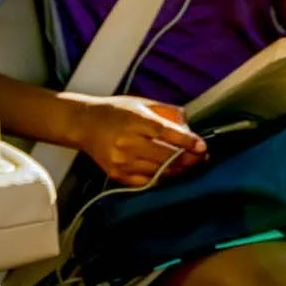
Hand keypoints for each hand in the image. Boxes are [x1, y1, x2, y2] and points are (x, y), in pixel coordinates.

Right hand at [69, 96, 206, 186]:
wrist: (84, 124)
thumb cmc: (115, 111)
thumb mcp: (142, 103)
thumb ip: (168, 113)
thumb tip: (190, 129)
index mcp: (134, 121)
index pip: (166, 133)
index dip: (187, 141)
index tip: (202, 146)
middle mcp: (127, 143)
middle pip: (165, 157)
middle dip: (189, 159)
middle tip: (202, 158)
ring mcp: (121, 161)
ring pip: (159, 172)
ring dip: (178, 171)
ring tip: (190, 166)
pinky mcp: (117, 174)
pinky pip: (147, 182)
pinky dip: (162, 178)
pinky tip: (170, 172)